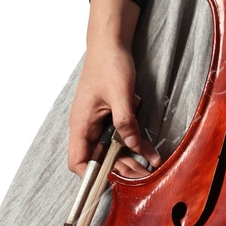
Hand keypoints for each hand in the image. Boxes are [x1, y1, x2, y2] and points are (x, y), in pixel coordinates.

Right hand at [67, 0, 161, 176]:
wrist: (110, 43)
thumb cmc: (109, 64)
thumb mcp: (120, 94)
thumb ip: (125, 121)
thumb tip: (132, 146)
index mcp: (81, 123)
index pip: (78, 160)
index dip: (90, 175)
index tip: (111, 182)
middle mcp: (85, 125)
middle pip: (96, 158)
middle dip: (118, 168)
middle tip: (141, 174)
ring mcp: (95, 121)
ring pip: (108, 149)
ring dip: (127, 158)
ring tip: (147, 166)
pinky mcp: (106, 115)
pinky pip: (117, 136)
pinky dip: (131, 143)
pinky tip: (147, 150)